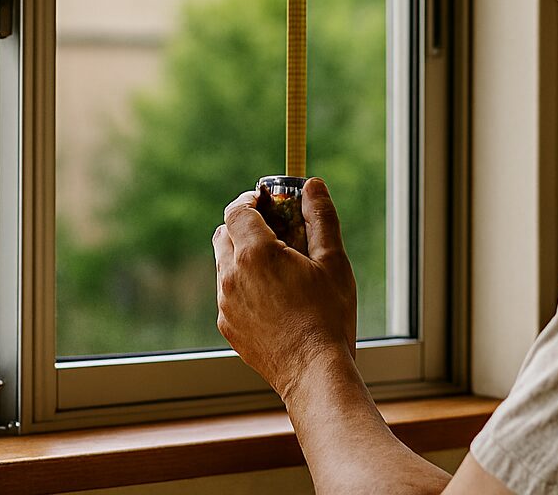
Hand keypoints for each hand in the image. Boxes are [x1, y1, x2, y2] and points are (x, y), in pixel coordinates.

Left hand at [213, 178, 357, 397]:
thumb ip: (321, 217)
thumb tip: (313, 184)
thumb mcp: (333, 261)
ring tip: (278, 268)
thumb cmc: (329, 315)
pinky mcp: (227, 326)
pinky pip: (229, 294)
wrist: (314, 373)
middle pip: (224, 233)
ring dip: (243, 256)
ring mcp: (225, 303)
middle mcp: (232, 275)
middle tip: (274, 231)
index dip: (250, 200)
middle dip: (244, 226)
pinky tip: (274, 299)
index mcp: (255, 253)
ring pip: (224, 265)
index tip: (266, 201)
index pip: (237, 210)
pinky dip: (244, 286)